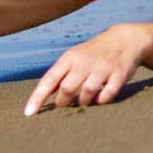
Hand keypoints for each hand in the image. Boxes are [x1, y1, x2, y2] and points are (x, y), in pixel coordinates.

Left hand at [23, 24, 148, 114]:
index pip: (49, 79)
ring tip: (82, 102)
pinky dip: (102, 100)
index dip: (38, 97)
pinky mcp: (119, 73)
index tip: (29, 113)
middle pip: (67, 87)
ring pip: (87, 92)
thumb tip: (41, 97)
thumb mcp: (74, 58)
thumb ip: (60, 75)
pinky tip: (100, 99)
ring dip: (83, 102)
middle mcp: (84, 61)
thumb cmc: (92, 54)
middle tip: (63, 106)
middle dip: (62, 102)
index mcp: (69, 58)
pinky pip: (108, 93)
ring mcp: (103, 67)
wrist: (124, 39)